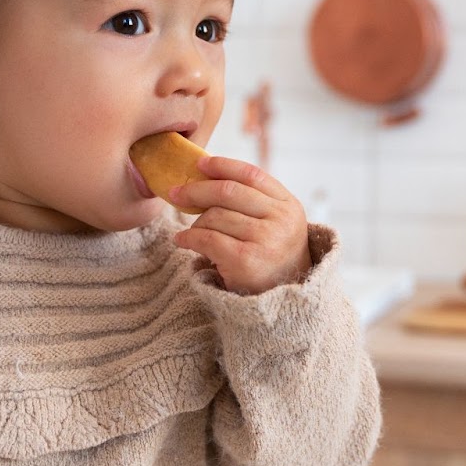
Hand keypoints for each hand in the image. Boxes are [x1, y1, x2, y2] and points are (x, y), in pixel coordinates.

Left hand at [169, 156, 311, 295]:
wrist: (282, 300)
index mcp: (289, 206)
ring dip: (196, 223)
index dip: (223, 166)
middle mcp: (281, 220)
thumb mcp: (275, 224)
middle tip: (176, 193)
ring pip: (215, 216)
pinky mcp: (246, 260)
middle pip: (229, 191)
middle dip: (197, 190)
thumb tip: (205, 175)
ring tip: (192, 232)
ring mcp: (266, 240)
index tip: (199, 164)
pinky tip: (182, 241)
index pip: (252, 175)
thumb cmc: (271, 256)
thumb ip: (253, 200)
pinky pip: (207, 238)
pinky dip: (188, 238)